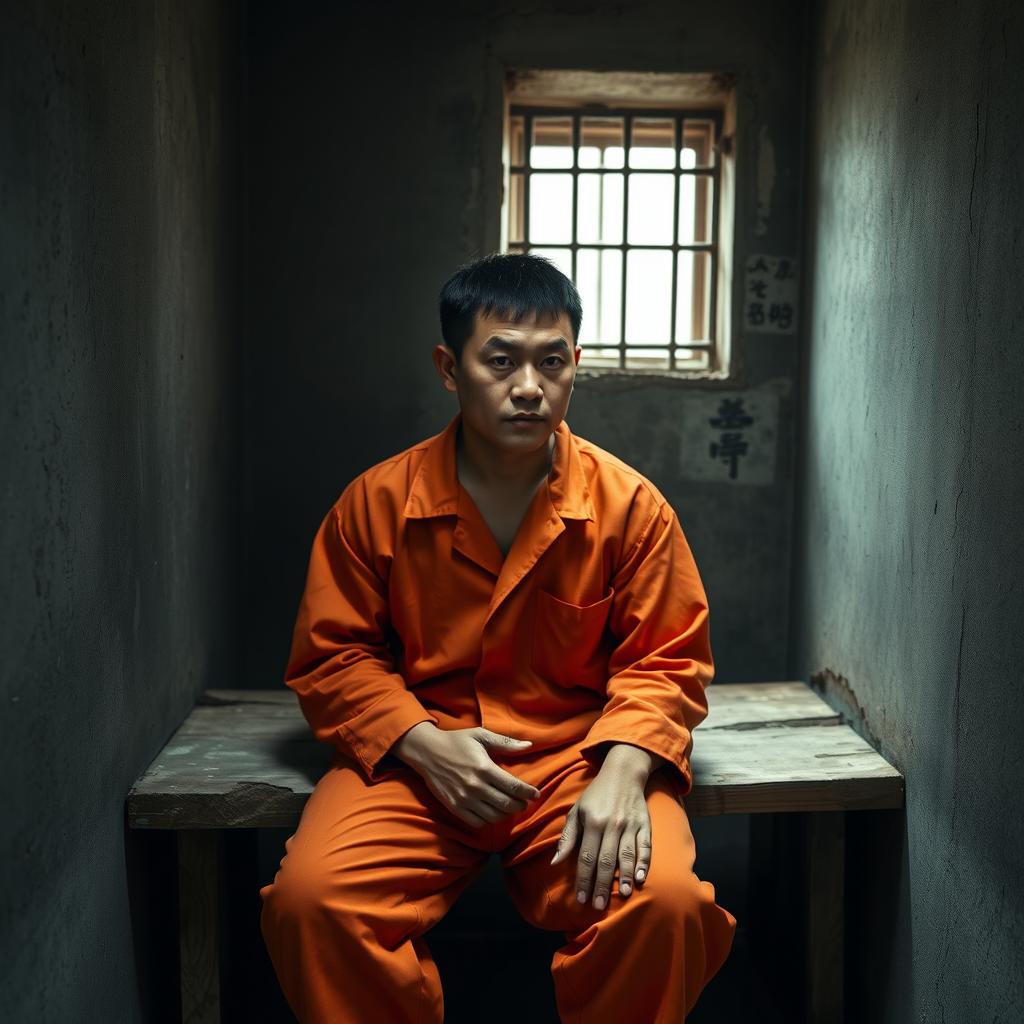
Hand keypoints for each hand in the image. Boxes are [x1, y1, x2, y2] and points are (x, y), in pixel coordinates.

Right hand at [392, 723, 541, 827]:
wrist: (427, 752)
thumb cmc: (457, 742)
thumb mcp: (481, 736)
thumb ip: (506, 742)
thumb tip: (529, 745)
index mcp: (485, 768)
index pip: (513, 786)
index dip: (528, 793)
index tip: (535, 794)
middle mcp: (476, 786)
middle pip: (506, 804)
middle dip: (520, 805)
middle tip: (525, 802)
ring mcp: (464, 799)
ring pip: (494, 816)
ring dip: (506, 814)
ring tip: (510, 807)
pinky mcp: (455, 807)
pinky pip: (477, 822)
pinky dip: (488, 821)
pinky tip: (492, 812)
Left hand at [549, 762, 651, 909]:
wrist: (623, 773)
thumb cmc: (596, 795)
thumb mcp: (577, 811)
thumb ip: (568, 837)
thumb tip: (556, 862)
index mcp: (592, 822)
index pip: (586, 856)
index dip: (583, 878)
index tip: (581, 898)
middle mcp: (612, 824)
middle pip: (606, 860)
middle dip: (602, 884)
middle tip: (598, 905)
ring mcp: (630, 825)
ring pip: (627, 855)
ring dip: (624, 876)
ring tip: (622, 895)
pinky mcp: (645, 824)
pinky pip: (645, 846)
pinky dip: (644, 862)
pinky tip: (641, 877)